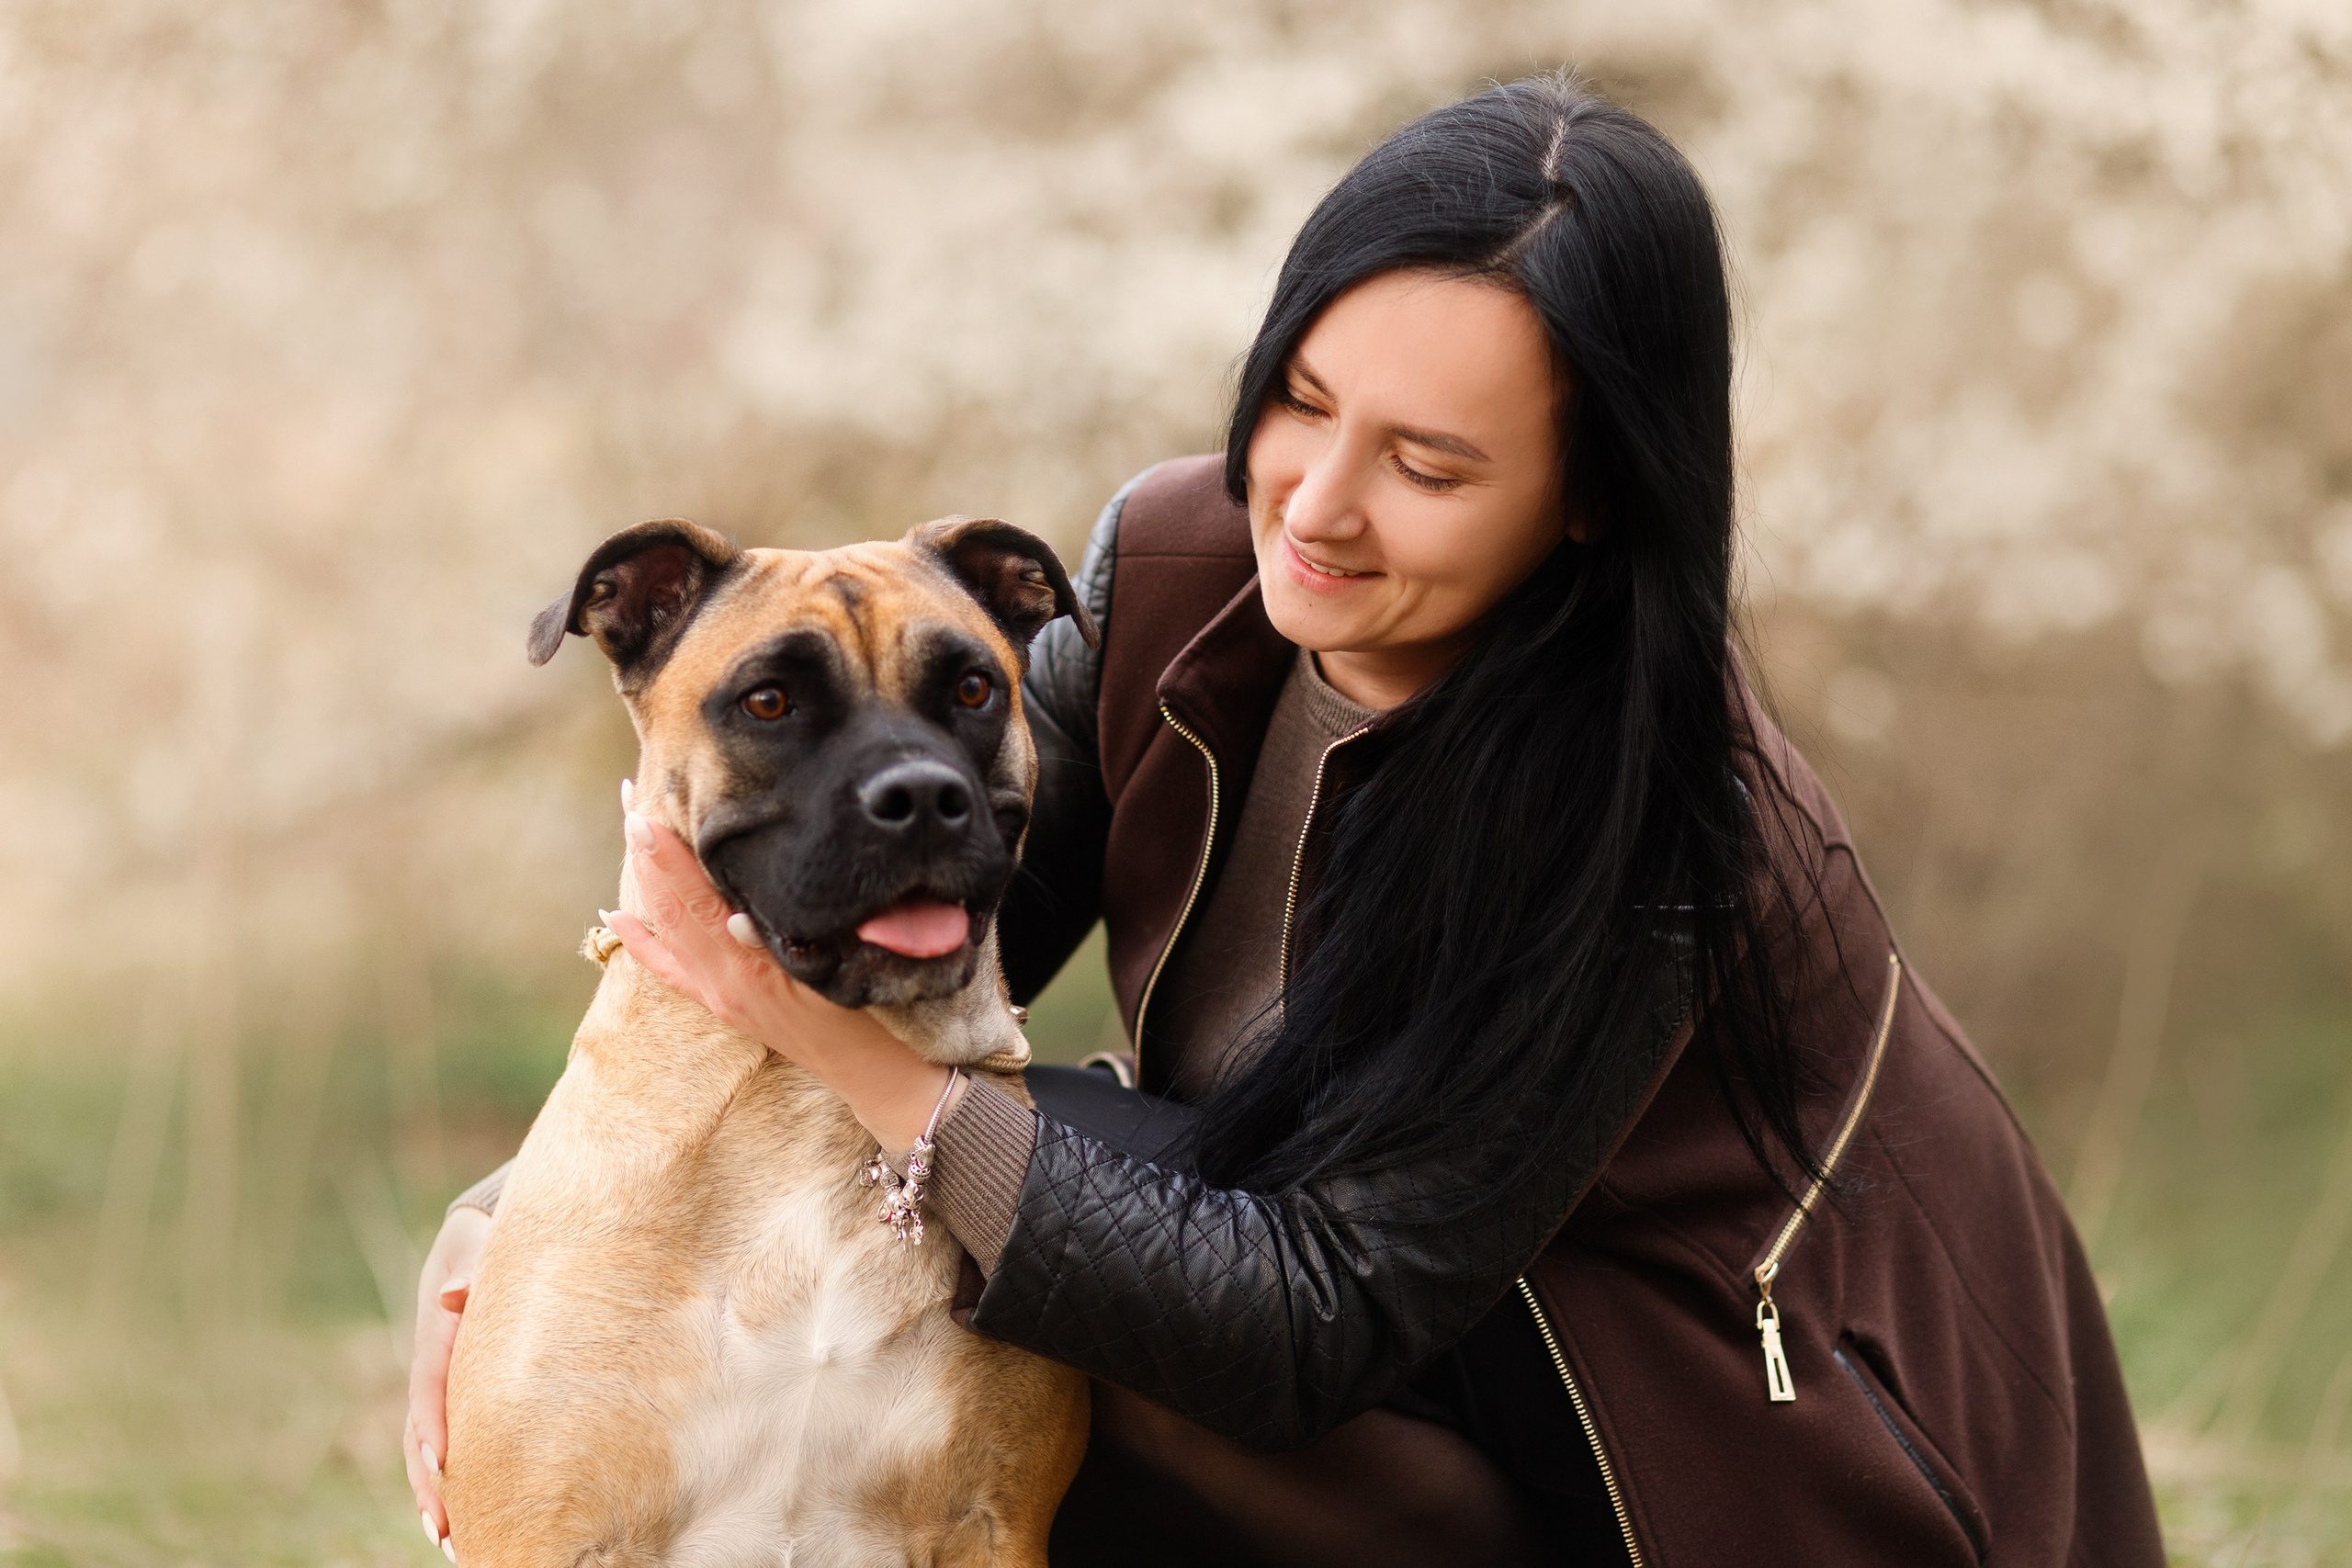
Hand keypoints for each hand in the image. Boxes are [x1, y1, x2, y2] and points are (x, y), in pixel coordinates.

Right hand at [406, 1203, 489, 1558]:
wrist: (478, 1235)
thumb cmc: (484, 1241)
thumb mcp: (477, 1246)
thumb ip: (470, 1270)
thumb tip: (456, 1294)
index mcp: (435, 1336)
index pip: (430, 1389)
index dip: (434, 1428)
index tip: (446, 1465)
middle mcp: (434, 1369)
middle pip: (424, 1435)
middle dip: (431, 1485)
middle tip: (445, 1530)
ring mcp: (444, 1385)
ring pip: (432, 1449)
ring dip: (438, 1495)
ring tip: (453, 1544)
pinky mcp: (460, 1394)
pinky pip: (452, 1441)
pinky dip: (454, 1480)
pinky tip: (466, 1521)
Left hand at [606, 786, 956, 1153]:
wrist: (866, 1070)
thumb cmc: (862, 1015)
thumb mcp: (834, 975)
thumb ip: (786, 946)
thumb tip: (736, 918)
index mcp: (746, 970)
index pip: (696, 902)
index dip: (669, 858)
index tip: (645, 815)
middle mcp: (721, 982)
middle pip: (672, 908)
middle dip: (648, 854)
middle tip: (631, 799)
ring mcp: (716, 994)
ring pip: (666, 930)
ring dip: (644, 880)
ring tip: (629, 832)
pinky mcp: (719, 1004)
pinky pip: (668, 970)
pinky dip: (640, 942)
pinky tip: (614, 917)